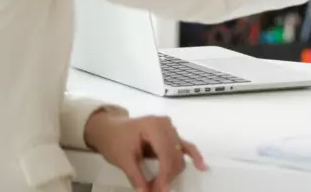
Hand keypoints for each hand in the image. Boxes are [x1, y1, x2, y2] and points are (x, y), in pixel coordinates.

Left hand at [84, 110, 207, 191]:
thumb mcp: (122, 159)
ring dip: (172, 172)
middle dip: (167, 176)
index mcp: (154, 127)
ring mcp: (170, 128)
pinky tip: (201, 166)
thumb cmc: (114, 140)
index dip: (164, 176)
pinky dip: (193, 156)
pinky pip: (185, 146)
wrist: (109, 129)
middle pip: (174, 156)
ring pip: (179, 155)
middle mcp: (166, 125)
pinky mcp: (171, 134)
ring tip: (160, 185)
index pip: (166, 155)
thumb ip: (136, 176)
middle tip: (156, 191)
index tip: (158, 191)